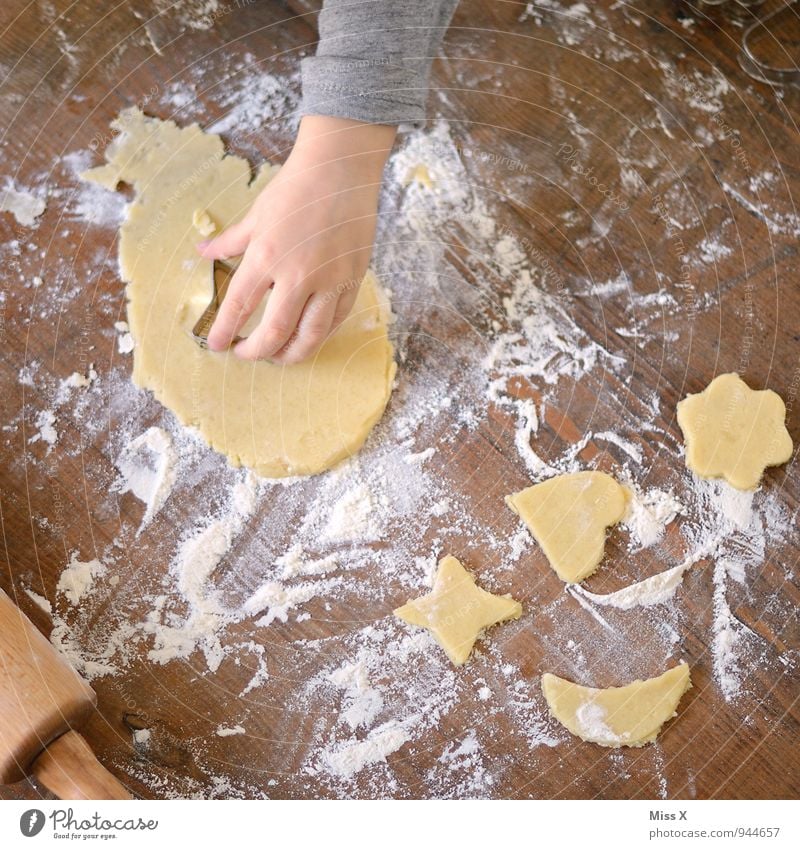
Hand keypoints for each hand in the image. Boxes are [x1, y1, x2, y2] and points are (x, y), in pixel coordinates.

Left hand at [197, 115, 396, 363]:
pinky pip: (335, 321)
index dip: (225, 331)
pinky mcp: (352, 280)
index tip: (217, 346)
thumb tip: (203, 253)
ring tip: (279, 357)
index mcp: (266, 256)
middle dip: (256, 352)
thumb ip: (230, 241)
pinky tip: (307, 337)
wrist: (341, 169)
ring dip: (291, 354)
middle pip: (274, 333)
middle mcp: (297, 274)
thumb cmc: (296, 187)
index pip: (239, 307)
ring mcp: (328, 280)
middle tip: (246, 354)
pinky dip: (319, 335)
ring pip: (310, 336)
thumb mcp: (256, 214)